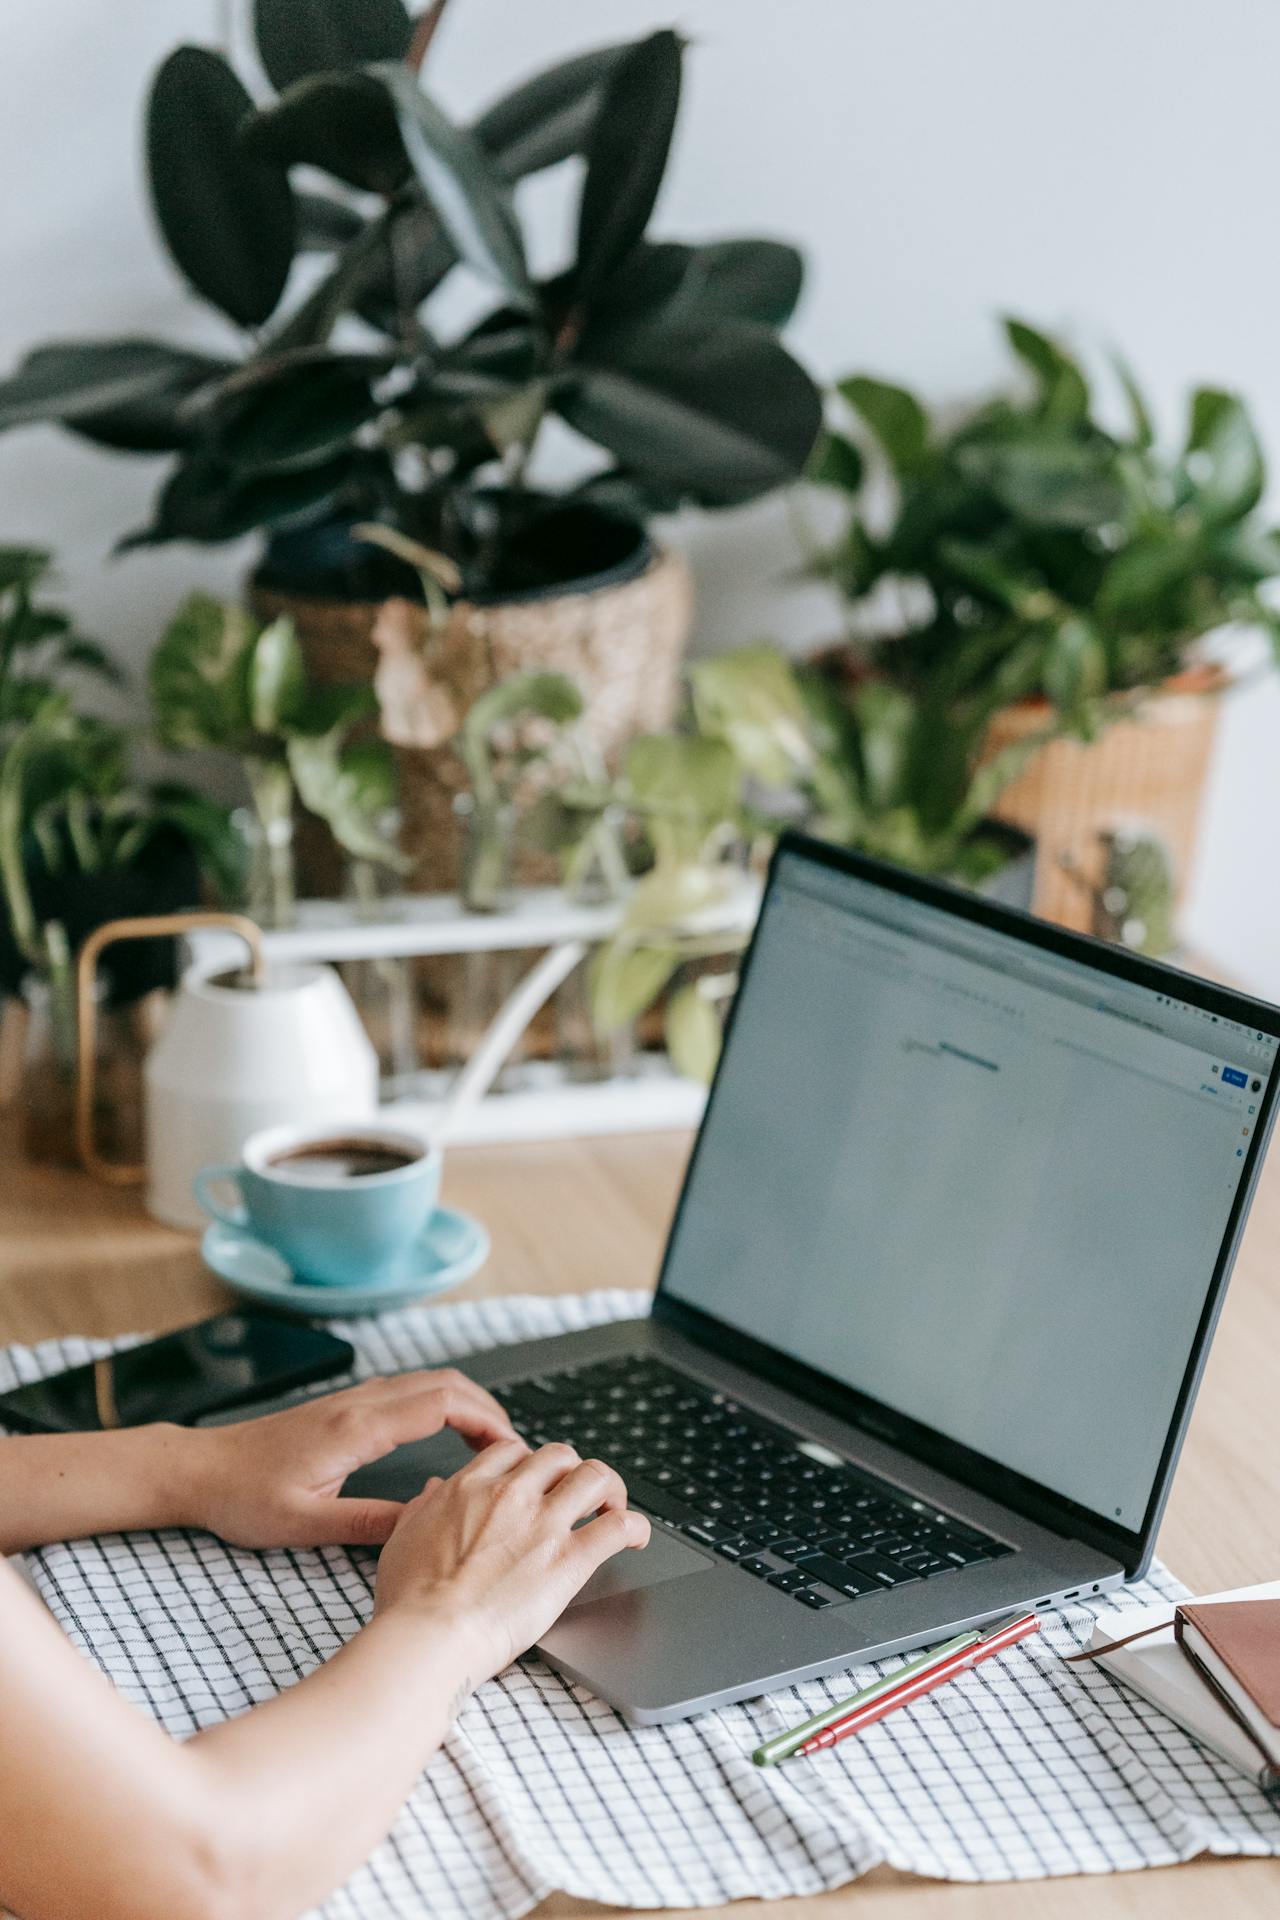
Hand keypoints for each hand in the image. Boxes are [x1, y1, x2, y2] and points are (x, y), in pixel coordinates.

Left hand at [183, 1370, 517, 1548]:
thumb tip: (427, 1524)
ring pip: (428, 1382)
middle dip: (488, 1409)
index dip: (486, 1420)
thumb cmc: (243, 1498)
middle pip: (445, 1383)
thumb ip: (370, 1524)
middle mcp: (359, 1403)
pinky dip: (442, 1404)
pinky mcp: (345, 1407)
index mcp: (356, 1427)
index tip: (512, 1449)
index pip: (441, 1403)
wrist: (200, 1470)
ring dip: (467, 1404)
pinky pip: (409, 1391)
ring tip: (491, 1446)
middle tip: (513, 1449)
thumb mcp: (307, 1524)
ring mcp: (352, 1400)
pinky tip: (447, 1434)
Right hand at [373, 1440, 650, 1679]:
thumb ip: (423, 1506)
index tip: (535, 1481)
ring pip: (595, 1476)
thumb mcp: (403, 1536)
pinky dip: (634, 1527)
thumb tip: (435, 1490)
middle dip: (571, 1470)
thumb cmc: (410, 1598)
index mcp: (470, 1486)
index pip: (513, 1451)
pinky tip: (634, 1536)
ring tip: (611, 1505)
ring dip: (609, 1488)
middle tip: (575, 1494)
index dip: (529, 1464)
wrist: (430, 1635)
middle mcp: (511, 1494)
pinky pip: (617, 1527)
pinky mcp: (570, 1560)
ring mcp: (544, 1524)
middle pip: (559, 1455)